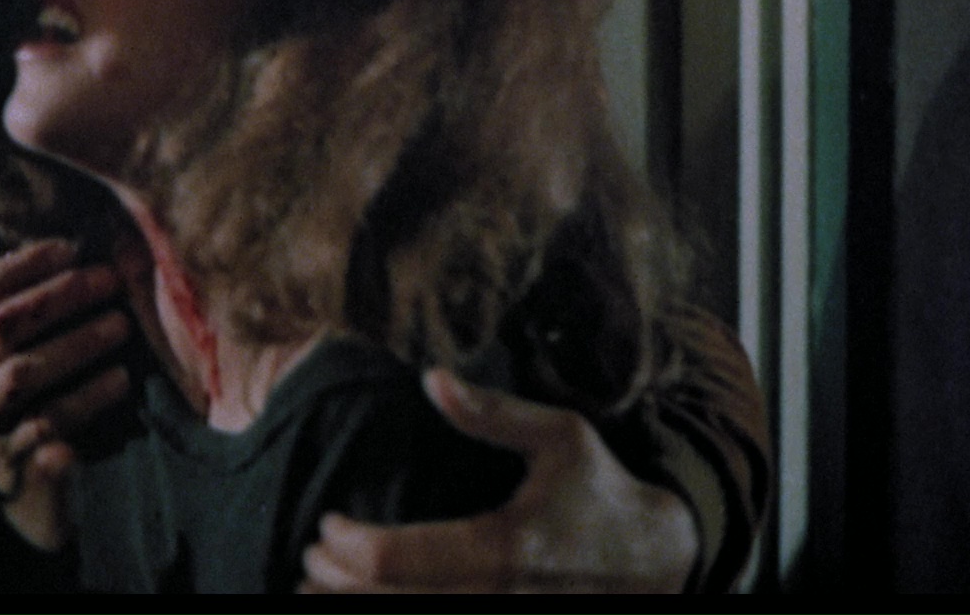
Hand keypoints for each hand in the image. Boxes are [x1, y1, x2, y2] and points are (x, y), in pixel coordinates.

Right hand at [0, 238, 133, 547]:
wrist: (27, 480)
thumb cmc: (34, 386)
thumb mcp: (27, 339)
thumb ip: (47, 294)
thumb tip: (104, 240)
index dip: (24, 264)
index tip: (72, 247)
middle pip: (5, 324)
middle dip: (60, 297)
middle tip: (110, 280)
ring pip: (22, 374)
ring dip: (75, 344)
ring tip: (122, 327)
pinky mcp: (10, 460)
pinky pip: (47, 426)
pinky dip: (84, 402)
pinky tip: (120, 382)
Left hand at [301, 370, 698, 592]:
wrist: (658, 559)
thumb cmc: (599, 490)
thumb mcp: (562, 436)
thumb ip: (493, 412)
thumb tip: (432, 378)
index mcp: (507, 548)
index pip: (398, 559)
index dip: (346, 545)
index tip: (326, 524)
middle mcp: (501, 598)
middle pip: (388, 604)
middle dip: (334, 584)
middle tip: (310, 557)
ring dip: (350, 609)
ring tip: (315, 589)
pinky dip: (386, 614)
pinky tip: (360, 601)